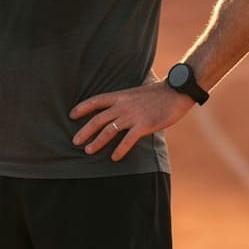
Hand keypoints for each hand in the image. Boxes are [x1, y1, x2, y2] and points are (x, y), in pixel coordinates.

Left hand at [68, 83, 193, 160]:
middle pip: (98, 119)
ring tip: (88, 151)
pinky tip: (115, 158)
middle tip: (74, 142)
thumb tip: (120, 104)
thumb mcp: (136, 92)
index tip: (71, 115)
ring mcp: (133, 115)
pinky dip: (120, 150)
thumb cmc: (159, 92)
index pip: (96, 100)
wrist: (176, 91)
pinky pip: (128, 140)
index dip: (82, 107)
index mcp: (120, 95)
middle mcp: (123, 106)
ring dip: (97, 142)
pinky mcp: (144, 125)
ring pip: (109, 130)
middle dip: (85, 131)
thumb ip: (127, 99)